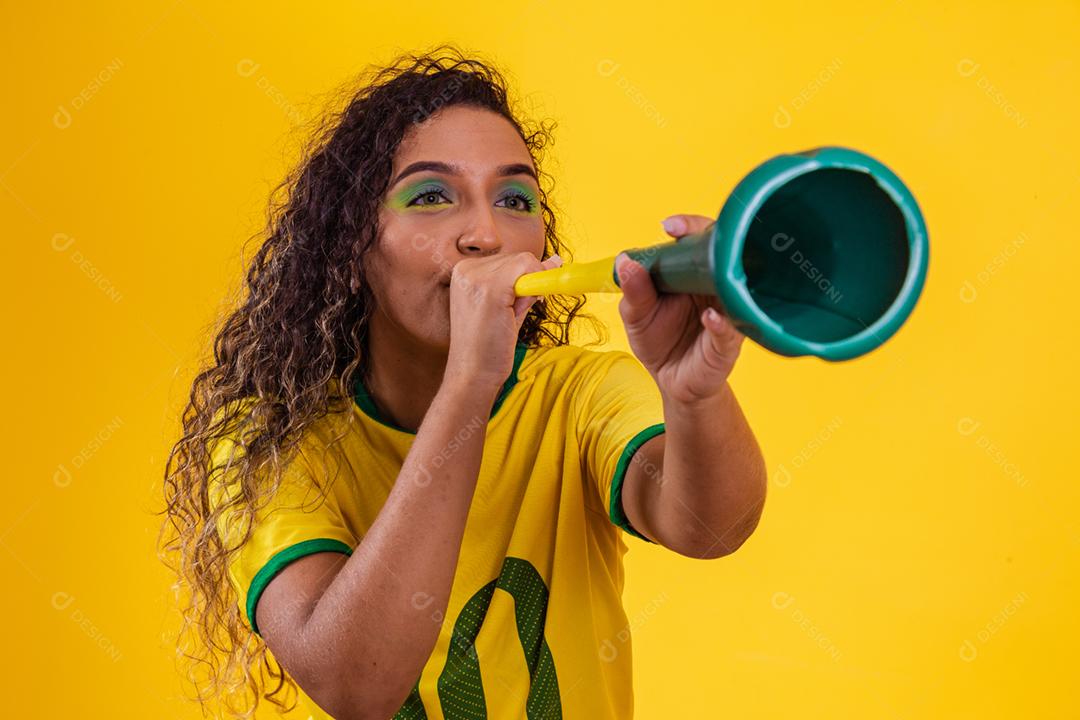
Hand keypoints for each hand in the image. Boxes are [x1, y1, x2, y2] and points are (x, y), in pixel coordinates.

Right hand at [444, 251, 561, 392]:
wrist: (472, 374)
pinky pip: (528, 269)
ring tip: (507, 318)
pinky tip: (514, 313)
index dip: (524, 279)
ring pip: (526, 262)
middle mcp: (466, 269)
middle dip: (527, 284)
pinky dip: (535, 287)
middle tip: (510, 315)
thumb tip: (556, 261)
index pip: (509, 259)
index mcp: (464, 272)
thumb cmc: (488, 346)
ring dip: (528, 291)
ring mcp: (476, 277)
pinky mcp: (489, 289)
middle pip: (519, 258)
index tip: (522, 299)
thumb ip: (527, 283)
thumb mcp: (507, 307)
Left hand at [615, 214, 745, 404]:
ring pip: (735, 287)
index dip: (689, 226)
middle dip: (710, 239)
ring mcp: (726, 313)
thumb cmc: (660, 342)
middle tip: (686, 234)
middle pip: (724, 252)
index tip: (670, 226)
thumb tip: (625, 262)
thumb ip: (633, 291)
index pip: (699, 239)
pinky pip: (731, 330)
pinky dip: (721, 323)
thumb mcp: (636, 316)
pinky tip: (709, 317)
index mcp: (693, 273)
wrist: (673, 382)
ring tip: (708, 268)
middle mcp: (715, 287)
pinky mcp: (729, 343)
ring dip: (722, 275)